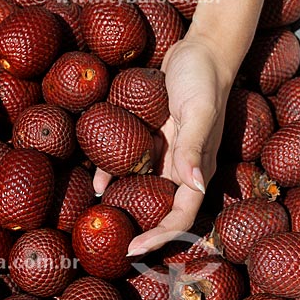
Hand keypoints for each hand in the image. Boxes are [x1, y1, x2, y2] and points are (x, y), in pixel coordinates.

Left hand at [94, 36, 232, 255]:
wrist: (198, 51)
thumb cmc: (203, 79)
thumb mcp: (199, 110)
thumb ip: (195, 147)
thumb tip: (193, 184)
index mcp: (197, 168)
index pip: (181, 214)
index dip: (159, 235)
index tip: (133, 248)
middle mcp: (181, 166)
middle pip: (160, 208)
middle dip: (138, 226)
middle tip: (111, 238)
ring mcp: (166, 153)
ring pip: (142, 186)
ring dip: (123, 201)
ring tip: (99, 213)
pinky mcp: (152, 138)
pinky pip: (131, 161)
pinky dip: (114, 171)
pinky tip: (96, 179)